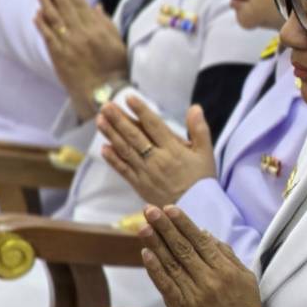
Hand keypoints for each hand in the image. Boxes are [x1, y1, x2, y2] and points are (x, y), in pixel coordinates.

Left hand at [35, 0, 127, 113]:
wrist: (103, 91)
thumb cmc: (114, 68)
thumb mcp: (117, 43)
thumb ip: (106, 23)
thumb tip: (96, 6)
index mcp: (96, 30)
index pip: (81, 3)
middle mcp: (80, 34)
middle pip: (65, 6)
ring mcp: (67, 44)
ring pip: (53, 18)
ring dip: (46, 2)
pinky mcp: (57, 54)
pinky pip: (47, 35)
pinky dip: (41, 23)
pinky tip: (37, 13)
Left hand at [99, 99, 215, 205]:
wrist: (195, 207)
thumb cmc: (202, 179)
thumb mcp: (206, 153)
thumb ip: (199, 129)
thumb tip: (195, 108)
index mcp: (174, 150)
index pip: (154, 126)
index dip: (141, 111)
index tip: (129, 98)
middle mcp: (157, 160)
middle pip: (135, 136)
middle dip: (119, 120)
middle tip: (106, 106)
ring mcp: (146, 173)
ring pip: (125, 150)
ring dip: (111, 135)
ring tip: (100, 120)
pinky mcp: (139, 184)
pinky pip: (123, 170)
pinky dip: (113, 159)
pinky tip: (103, 147)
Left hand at [138, 204, 260, 306]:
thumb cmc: (244, 305)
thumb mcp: (245, 277)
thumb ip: (226, 255)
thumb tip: (205, 234)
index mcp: (226, 270)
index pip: (201, 242)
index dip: (184, 224)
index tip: (170, 208)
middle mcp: (208, 280)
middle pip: (183, 249)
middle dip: (165, 228)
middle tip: (151, 210)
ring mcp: (193, 294)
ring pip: (171, 264)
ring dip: (155, 244)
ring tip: (143, 226)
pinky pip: (165, 285)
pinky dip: (155, 269)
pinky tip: (146, 254)